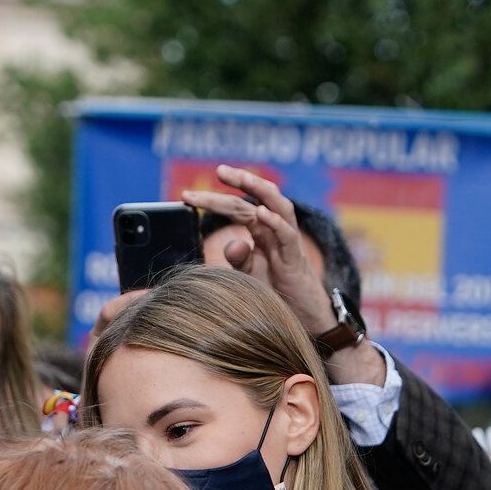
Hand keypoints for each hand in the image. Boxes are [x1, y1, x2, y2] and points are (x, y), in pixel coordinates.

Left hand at [185, 167, 335, 333]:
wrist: (304, 319)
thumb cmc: (278, 293)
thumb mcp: (250, 275)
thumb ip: (238, 259)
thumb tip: (230, 243)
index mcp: (261, 231)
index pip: (237, 207)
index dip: (213, 200)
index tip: (186, 195)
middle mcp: (275, 230)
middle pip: (257, 198)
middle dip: (239, 181)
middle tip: (218, 170)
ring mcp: (287, 243)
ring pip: (279, 206)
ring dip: (261, 189)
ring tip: (243, 177)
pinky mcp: (295, 259)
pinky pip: (287, 235)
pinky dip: (275, 222)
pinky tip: (260, 213)